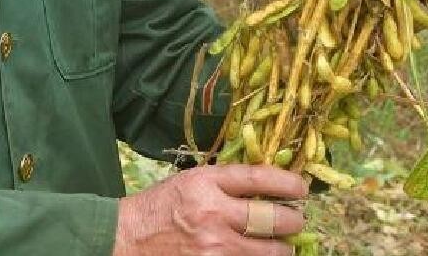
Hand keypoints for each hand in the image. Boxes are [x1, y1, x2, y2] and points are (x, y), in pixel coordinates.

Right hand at [113, 164, 308, 254]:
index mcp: (207, 183)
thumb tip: (269, 184)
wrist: (125, 241)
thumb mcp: (191, 181)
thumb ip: (227, 183)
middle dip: (293, 220)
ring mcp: (214, 248)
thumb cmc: (161, 207)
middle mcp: (213, 214)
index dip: (289, 184)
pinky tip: (262, 255)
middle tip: (296, 220)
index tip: (302, 189)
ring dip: (282, 248)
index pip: (261, 179)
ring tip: (283, 245)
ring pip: (271, 252)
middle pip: (274, 218)